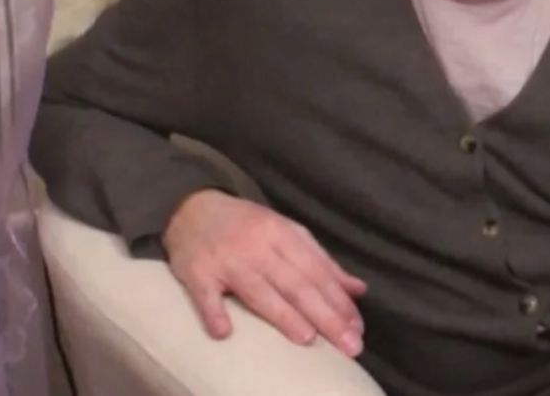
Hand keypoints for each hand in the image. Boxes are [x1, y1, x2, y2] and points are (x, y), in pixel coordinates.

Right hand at [162, 189, 368, 356]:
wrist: (191, 206)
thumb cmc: (247, 225)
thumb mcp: (287, 233)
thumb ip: (321, 261)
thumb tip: (358, 290)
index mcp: (282, 234)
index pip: (316, 270)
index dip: (338, 300)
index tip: (357, 328)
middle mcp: (257, 246)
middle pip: (295, 283)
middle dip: (324, 315)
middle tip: (347, 344)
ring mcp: (226, 260)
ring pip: (258, 291)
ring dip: (283, 315)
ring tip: (307, 338)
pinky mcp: (195, 272)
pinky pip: (205, 295)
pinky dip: (214, 313)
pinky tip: (224, 332)